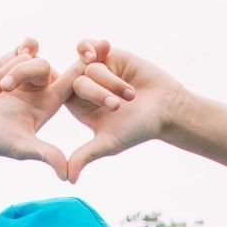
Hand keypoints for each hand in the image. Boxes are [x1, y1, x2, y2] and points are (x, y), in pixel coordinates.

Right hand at [0, 40, 72, 177]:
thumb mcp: (22, 148)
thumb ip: (45, 155)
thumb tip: (67, 177)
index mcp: (50, 103)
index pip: (73, 82)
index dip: (83, 69)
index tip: (97, 53)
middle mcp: (41, 88)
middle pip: (45, 66)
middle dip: (22, 74)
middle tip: (3, 89)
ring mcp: (26, 75)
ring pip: (29, 58)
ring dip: (8, 72)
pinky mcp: (11, 63)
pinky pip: (25, 48)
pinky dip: (18, 52)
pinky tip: (17, 51)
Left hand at [62, 41, 180, 182]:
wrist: (168, 108)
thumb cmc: (139, 129)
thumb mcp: (110, 143)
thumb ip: (86, 155)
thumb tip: (68, 180)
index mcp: (78, 107)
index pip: (60, 94)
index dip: (59, 90)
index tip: (59, 92)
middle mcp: (85, 87)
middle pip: (77, 79)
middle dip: (99, 92)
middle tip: (120, 106)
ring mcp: (97, 70)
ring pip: (88, 64)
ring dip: (111, 80)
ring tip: (131, 94)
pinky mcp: (109, 55)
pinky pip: (91, 46)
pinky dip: (94, 46)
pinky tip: (104, 46)